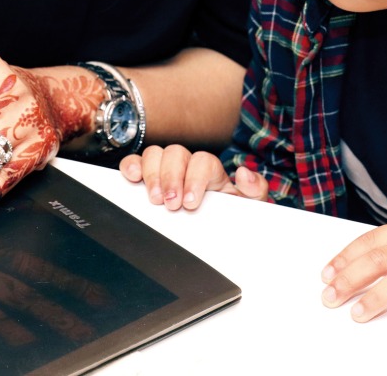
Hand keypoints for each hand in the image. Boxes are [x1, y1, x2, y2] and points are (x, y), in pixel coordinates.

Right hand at [119, 144, 268, 209]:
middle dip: (171, 178)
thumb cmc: (230, 216)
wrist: (219, 233)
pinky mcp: (146, 179)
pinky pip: (134, 163)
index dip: (195, 178)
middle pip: (176, 153)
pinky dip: (130, 166)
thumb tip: (244, 173)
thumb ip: (255, 190)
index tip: (190, 202)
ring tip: (153, 199)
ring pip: (155, 154)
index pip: (203, 161)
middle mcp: (187, 166)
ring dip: (152, 174)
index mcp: (211, 172)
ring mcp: (165, 170)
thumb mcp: (249, 207)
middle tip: (170, 203)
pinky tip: (132, 178)